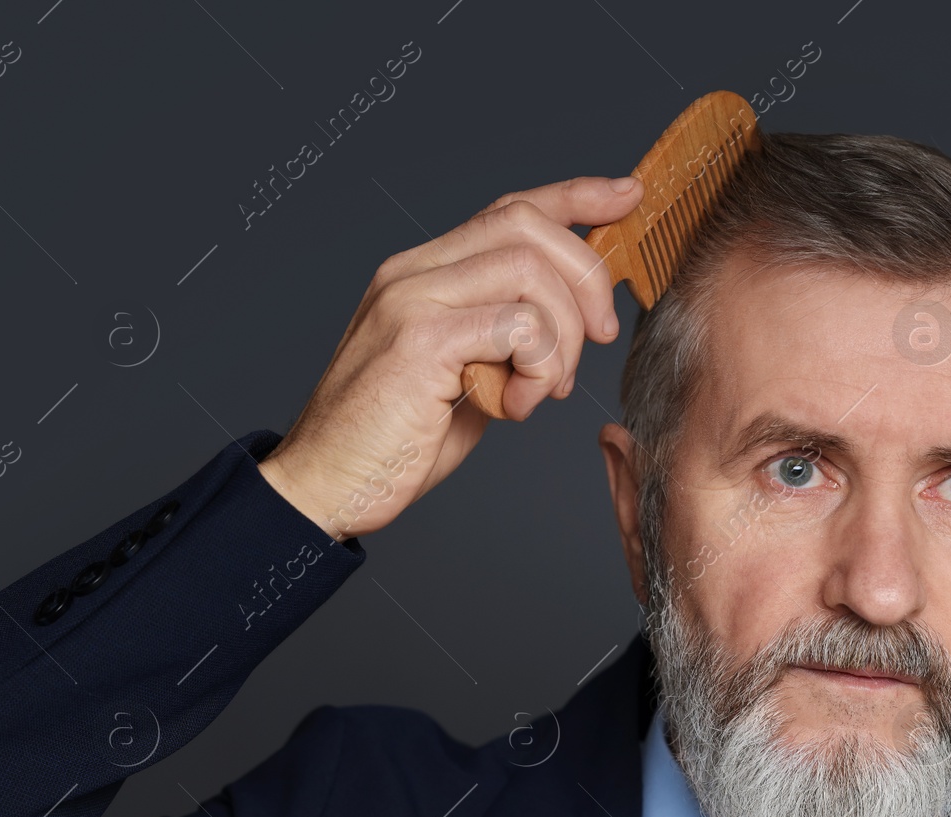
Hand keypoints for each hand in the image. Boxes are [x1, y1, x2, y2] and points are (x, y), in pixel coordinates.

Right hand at [258, 175, 645, 540]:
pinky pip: (518, 324)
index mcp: (423, 273)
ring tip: (544, 391)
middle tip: (598, 340)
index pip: (510, 209)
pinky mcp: (420, 340)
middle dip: (587, 279)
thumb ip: (502, 340)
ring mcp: (412, 299)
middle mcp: (413, 271)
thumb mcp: (462, 376)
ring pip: (530, 270)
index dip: (575, 196)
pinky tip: (515, 406)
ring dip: (563, 338)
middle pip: (529, 225)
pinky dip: (539, 367)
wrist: (324, 487)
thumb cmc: (392, 442)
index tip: (626, 195)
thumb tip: (564, 326)